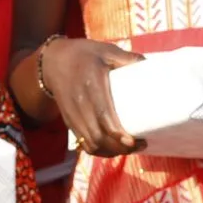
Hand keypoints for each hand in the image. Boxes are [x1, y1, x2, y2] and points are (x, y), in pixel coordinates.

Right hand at [39, 37, 145, 156]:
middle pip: (97, 136)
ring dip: (111, 152)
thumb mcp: (106, 51)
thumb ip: (127, 58)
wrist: (53, 61)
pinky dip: (100, 151)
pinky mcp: (70, 122)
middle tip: (140, 144)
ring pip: (91, 144)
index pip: (102, 114)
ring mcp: (73, 115)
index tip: (133, 140)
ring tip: (130, 147)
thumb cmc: (84, 55)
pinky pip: (84, 143)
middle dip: (119, 147)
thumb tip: (150, 65)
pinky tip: (113, 149)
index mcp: (91, 84)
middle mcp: (80, 103)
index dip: (117, 133)